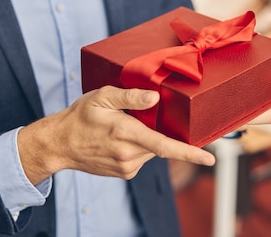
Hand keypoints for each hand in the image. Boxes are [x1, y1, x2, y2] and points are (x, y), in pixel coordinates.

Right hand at [17, 86, 214, 183]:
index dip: (190, 152)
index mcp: (125, 133)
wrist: (59, 144)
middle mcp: (128, 154)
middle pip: (159, 143)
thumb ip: (130, 97)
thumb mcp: (102, 97)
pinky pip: (142, 157)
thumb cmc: (80, 117)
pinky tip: (118, 139)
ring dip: (145, 138)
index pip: (164, 145)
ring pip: (151, 150)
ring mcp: (126, 166)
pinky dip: (138, 146)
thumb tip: (155, 98)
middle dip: (157, 130)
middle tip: (135, 118)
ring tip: (121, 128)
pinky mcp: (124, 173)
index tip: (210, 159)